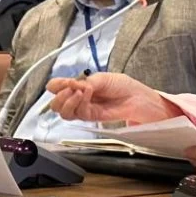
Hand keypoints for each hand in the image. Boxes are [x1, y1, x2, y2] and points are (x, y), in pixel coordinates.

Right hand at [46, 72, 175, 123]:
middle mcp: (80, 99)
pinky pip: (78, 114)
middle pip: (57, 104)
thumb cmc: (125, 86)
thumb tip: (70, 85)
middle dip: (60, 96)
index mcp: (80, 87)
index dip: (56, 86)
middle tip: (70, 88)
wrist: (139, 98)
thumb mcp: (103, 78)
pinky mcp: (92, 118)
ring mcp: (85, 109)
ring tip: (79, 92)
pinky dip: (79, 103)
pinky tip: (86, 94)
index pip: (58, 88)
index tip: (61, 82)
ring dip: (68, 101)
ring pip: (64, 112)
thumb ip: (86, 82)